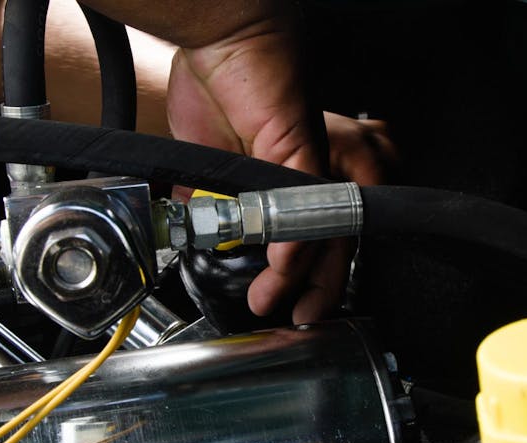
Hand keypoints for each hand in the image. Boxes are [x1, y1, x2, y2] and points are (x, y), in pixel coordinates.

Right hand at [166, 13, 396, 323]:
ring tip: (275, 303)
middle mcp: (306, 175)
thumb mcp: (203, 161)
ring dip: (298, 276)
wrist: (216, 39)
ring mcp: (310, 165)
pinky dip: (295, 242)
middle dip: (315, 288)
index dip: (294, 274)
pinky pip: (307, 208)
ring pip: (322, 233)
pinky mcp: (305, 151)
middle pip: (330, 243)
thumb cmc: (215, 83)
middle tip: (297, 317)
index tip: (275, 300)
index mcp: (283, 179)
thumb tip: (196, 231)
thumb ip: (207, 200)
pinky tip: (280, 268)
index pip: (303, 237)